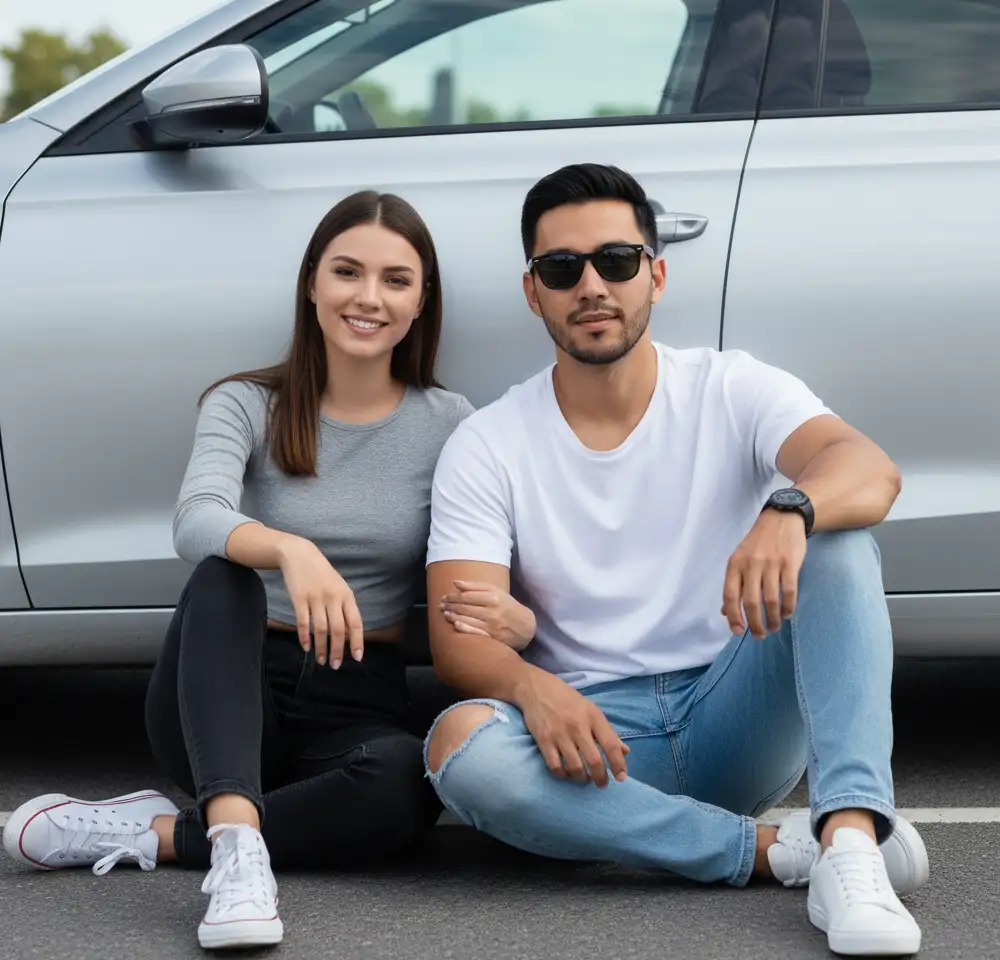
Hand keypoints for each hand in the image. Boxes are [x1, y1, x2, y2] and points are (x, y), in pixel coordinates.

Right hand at [277, 536, 362, 667]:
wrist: (299, 555)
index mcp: (346, 595)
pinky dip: (305, 637)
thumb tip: (347, 634)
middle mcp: (333, 597)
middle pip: (338, 630)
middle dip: (337, 650)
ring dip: (321, 648)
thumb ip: (344, 608)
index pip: (355, 622)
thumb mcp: (339, 587)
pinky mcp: (299, 598)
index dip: (357, 642)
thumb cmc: (322, 574)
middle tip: (335, 666)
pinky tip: (306, 647)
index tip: (356, 658)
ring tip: (321, 660)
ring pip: (321, 629)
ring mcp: (315, 598)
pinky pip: (304, 622)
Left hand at [439, 580, 535, 650]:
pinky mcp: (492, 638)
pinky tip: (455, 624)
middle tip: (441, 604)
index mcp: (494, 597)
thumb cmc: (507, 606)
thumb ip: (476, 586)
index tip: (444, 596)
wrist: (525, 626)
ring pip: (467, 619)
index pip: (467, 596)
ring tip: (444, 613)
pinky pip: (474, 632)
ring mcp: (492, 626)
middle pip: (465, 607)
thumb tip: (456, 582)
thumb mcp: (496, 591)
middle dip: (450, 605)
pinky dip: (463, 628)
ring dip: (453, 615)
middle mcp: (492, 612)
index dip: (453, 596)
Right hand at [515, 668, 629, 787]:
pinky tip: (566, 773)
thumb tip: (625, 752)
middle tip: (602, 784)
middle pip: (594, 760)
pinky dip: (563, 774)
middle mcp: (578, 725)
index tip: (621, 777)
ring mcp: (559, 734)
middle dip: (600, 778)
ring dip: (582, 779)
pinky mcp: (543, 740)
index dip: (618, 764)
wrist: (536, 688)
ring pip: (575, 767)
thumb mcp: (591, 709)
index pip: (611, 744)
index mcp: (593, 716)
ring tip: (584, 779)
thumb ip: (607, 731)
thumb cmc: (567, 700)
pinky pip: (555, 766)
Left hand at [722, 509, 807, 637]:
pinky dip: (788, 607)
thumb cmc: (758, 543)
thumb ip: (733, 585)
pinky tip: (786, 614)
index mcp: (735, 564)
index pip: (730, 595)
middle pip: (751, 601)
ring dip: (773, 618)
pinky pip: (789, 590)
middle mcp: (751, 564)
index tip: (738, 632)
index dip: (733, 616)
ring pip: (771, 599)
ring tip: (774, 627)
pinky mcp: (790, 563)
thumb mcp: (739, 559)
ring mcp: (771, 563)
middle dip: (755, 623)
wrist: (782, 519)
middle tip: (760, 635)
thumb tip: (725, 612)